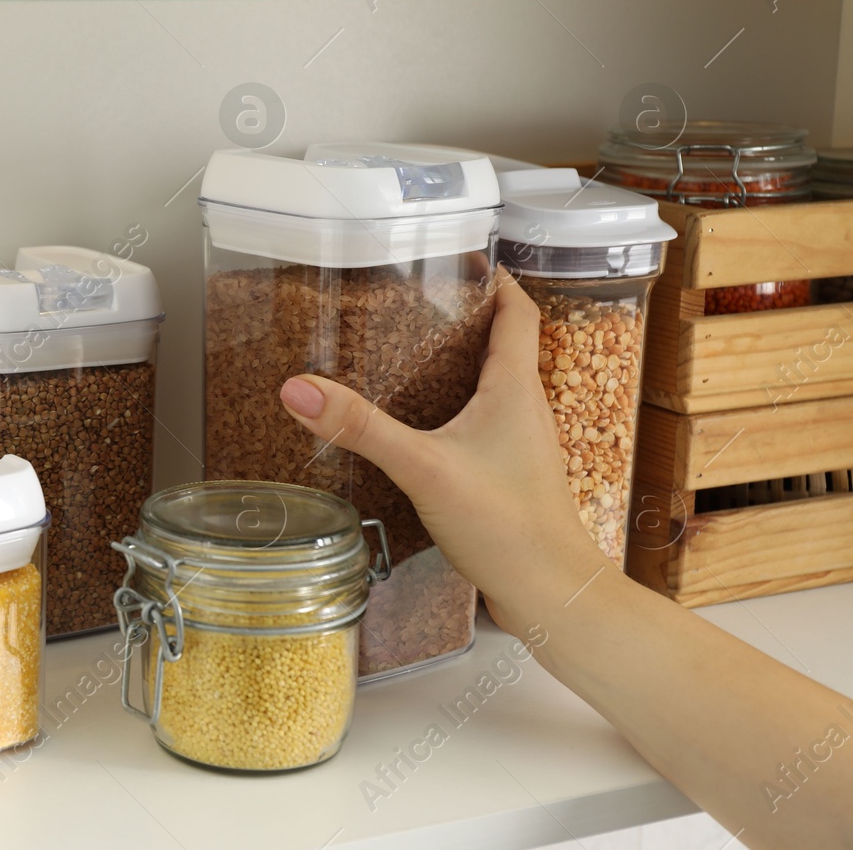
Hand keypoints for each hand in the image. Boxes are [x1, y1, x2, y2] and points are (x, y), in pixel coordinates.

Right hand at [278, 268, 610, 633]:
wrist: (551, 593)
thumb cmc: (507, 527)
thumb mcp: (423, 467)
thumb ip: (361, 427)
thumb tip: (301, 389)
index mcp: (515, 389)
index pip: (517, 312)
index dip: (495, 279)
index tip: (463, 258)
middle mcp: (525, 410)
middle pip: (503, 345)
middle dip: (463, 319)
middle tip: (415, 303)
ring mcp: (520, 446)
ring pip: (493, 388)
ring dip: (459, 367)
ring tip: (407, 357)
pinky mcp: (509, 478)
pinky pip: (484, 427)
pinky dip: (455, 412)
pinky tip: (420, 430)